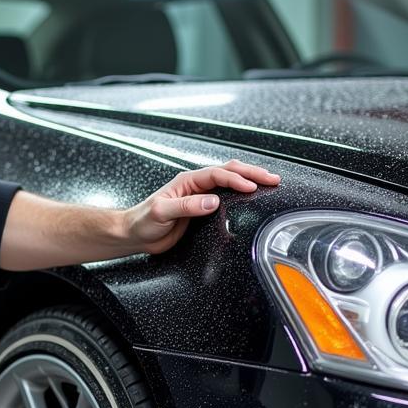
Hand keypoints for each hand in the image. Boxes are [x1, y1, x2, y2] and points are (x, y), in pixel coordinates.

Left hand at [124, 160, 279, 254]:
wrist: (134, 235)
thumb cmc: (142, 222)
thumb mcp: (161, 213)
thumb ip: (186, 207)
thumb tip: (212, 202)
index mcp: (186, 181)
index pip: (217, 175)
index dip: (236, 179)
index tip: (251, 186)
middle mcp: (195, 186)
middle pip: (229, 171)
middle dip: (252, 173)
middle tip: (272, 178)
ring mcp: (200, 197)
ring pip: (229, 181)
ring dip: (250, 180)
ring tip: (270, 182)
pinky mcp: (202, 210)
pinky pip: (227, 198)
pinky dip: (242, 195)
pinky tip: (253, 198)